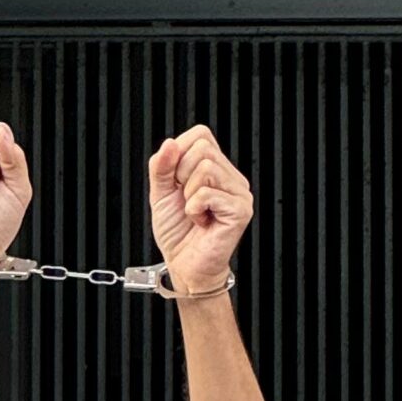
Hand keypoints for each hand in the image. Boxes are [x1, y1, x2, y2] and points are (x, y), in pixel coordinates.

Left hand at [148, 125, 252, 293]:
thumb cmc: (177, 232)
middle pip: (203, 148)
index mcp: (216, 167)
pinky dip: (194, 209)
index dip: (179, 154)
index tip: (177, 181)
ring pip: (206, 168)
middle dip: (182, 175)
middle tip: (186, 200)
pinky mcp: (240, 210)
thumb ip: (162, 165)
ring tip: (195, 212)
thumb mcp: (160, 192)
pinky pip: (207, 193)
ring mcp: (239, 192)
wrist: (184, 265)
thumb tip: (170, 143)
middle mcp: (231, 177)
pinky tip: (202, 221)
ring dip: (189, 195)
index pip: (200, 135)